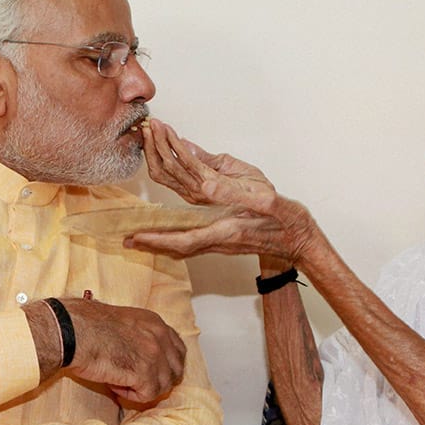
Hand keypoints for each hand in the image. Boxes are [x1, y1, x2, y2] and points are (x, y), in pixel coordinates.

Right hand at [27, 298, 186, 403]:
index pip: (177, 349)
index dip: (166, 365)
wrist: (73, 331)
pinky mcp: (144, 372)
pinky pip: (147, 395)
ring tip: (119, 381)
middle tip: (137, 383)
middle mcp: (160, 336)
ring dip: (142, 388)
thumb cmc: (86, 326)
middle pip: (177, 369)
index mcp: (154, 322)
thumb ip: (139, 336)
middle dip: (159, 380)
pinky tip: (114, 385)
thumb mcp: (122, 322)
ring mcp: (154, 354)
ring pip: (163, 386)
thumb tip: (141, 356)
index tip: (151, 372)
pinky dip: (130, 396)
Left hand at [129, 119, 317, 260]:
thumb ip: (234, 188)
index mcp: (225, 229)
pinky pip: (188, 243)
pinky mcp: (219, 238)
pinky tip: (160, 237)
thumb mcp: (267, 198)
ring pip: (179, 245)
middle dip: (150, 238)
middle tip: (124, 235)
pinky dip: (170, 239)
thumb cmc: (287, 220)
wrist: (300, 241)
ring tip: (133, 237)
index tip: (135, 237)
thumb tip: (206, 179)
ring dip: (157, 239)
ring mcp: (217, 241)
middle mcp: (217, 239)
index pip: (183, 238)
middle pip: (175, 243)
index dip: (158, 238)